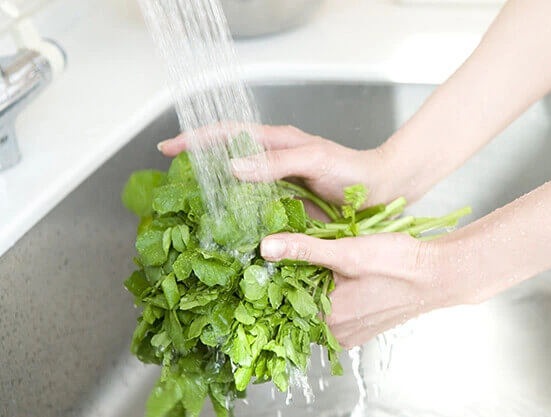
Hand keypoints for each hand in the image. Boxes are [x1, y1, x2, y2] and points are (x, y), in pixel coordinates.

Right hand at [157, 124, 396, 206]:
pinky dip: (239, 222)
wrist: (382, 191)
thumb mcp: (315, 159)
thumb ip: (277, 162)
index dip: (196, 139)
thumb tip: (233, 167)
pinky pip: (255, 214)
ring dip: (217, 201)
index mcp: (276, 143)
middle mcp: (272, 164)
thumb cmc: (354, 170)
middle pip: (226, 162)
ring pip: (238, 191)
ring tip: (193, 215)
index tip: (168, 148)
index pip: (227, 134)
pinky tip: (229, 235)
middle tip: (174, 187)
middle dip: (199, 170)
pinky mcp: (286, 210)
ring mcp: (278, 188)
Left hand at [258, 232, 459, 347]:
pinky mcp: (364, 328)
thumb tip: (267, 247)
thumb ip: (304, 249)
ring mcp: (352, 334)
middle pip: (301, 305)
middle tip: (311, 254)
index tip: (282, 256)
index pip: (285, 301)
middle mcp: (337, 334)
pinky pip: (338, 313)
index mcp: (327, 320)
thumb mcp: (347, 251)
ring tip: (331, 263)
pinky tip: (345, 276)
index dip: (280, 276)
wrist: (437, 275)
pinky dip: (335, 295)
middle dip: (300, 280)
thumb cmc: (397, 264)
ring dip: (318, 286)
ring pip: (320, 308)